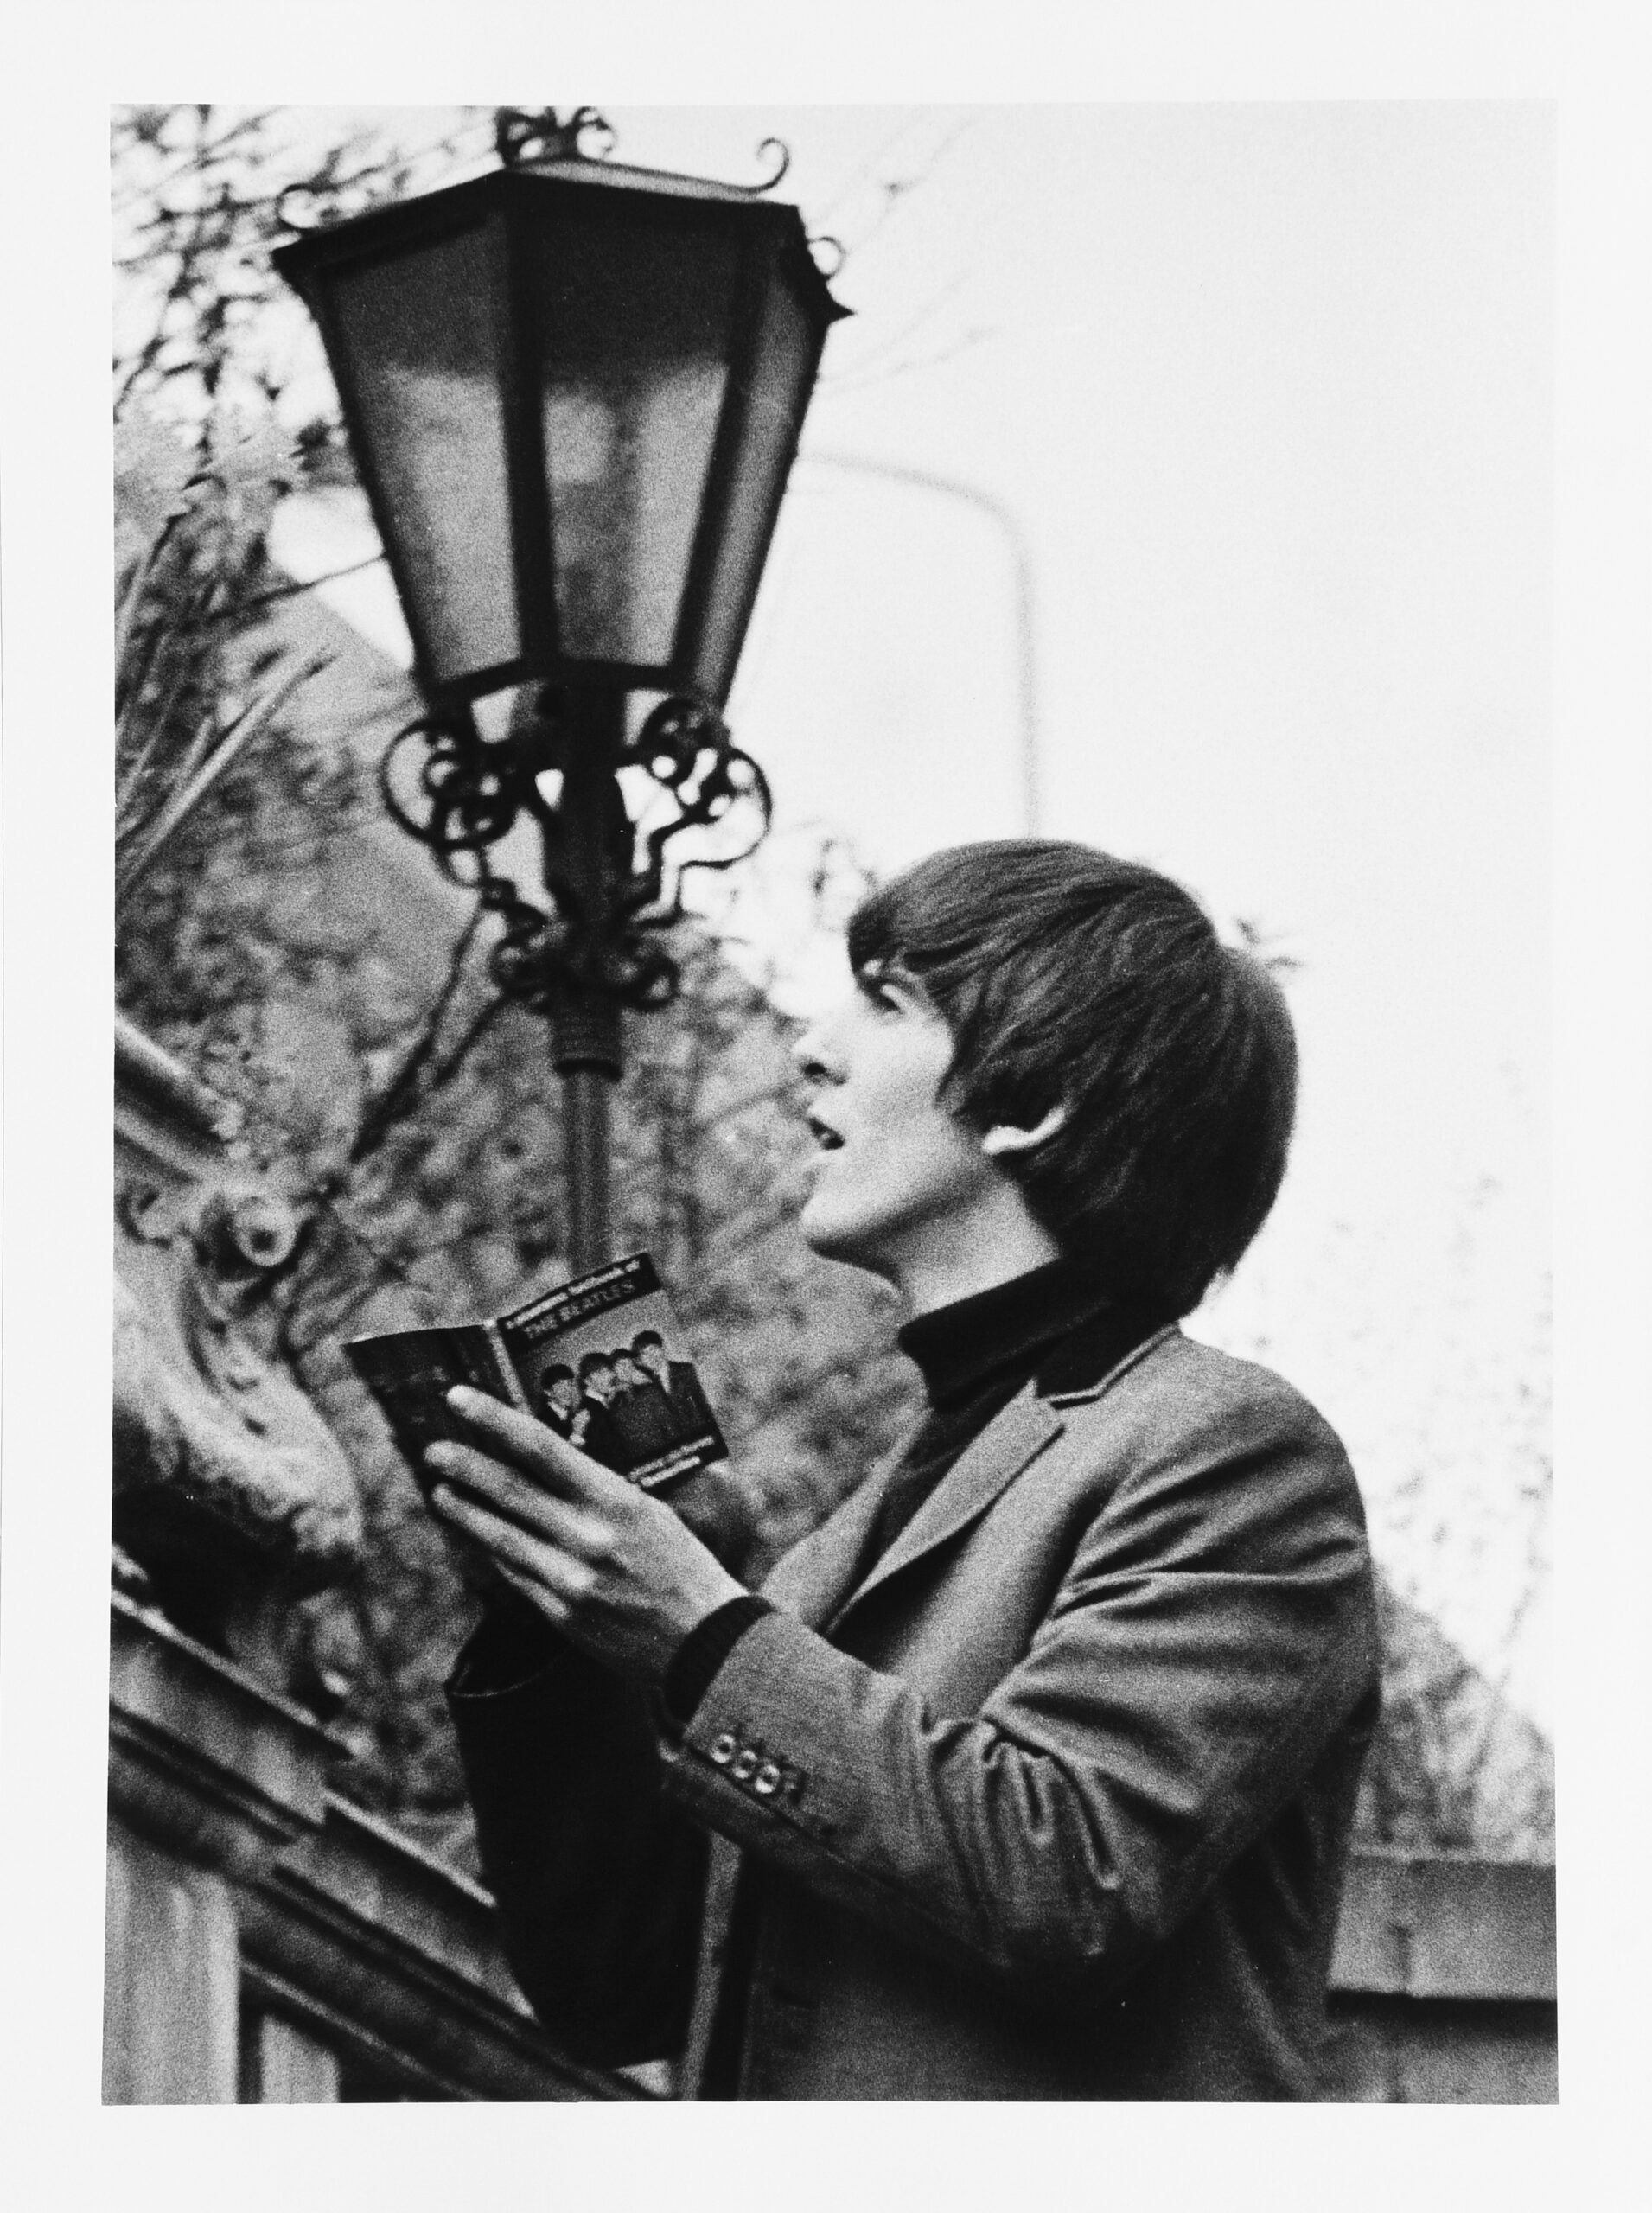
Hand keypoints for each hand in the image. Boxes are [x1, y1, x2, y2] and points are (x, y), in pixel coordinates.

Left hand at [425, 1387, 747, 1684]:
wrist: (706, 1643)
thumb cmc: (684, 1568)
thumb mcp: (651, 1512)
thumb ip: (601, 1490)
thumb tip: (552, 1462)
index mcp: (616, 1499)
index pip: (541, 1447)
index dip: (493, 1419)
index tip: (458, 1398)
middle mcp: (587, 1536)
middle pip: (508, 1489)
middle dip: (464, 1465)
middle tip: (432, 1448)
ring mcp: (569, 1578)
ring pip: (500, 1535)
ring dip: (464, 1511)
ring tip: (440, 1492)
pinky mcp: (561, 1616)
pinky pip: (513, 1575)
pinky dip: (490, 1552)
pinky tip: (476, 1539)